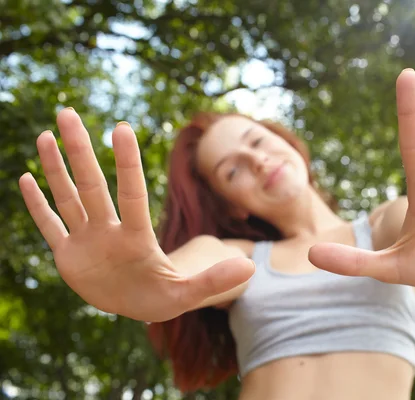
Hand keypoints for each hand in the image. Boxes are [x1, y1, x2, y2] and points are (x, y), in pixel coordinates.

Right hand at [19, 109, 253, 321]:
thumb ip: (214, 281)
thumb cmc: (163, 297)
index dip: (127, 163)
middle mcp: (109, 230)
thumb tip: (251, 270)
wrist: (138, 306)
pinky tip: (24, 179)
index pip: (130, 193)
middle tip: (68, 112)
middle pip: (92, 184)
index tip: (122, 128)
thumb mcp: (188, 295)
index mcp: (136, 238)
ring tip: (47, 134)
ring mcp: (87, 240)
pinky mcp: (68, 256)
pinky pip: (50, 226)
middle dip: (80, 151)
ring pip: (68, 197)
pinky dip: (37, 206)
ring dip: (56, 168)